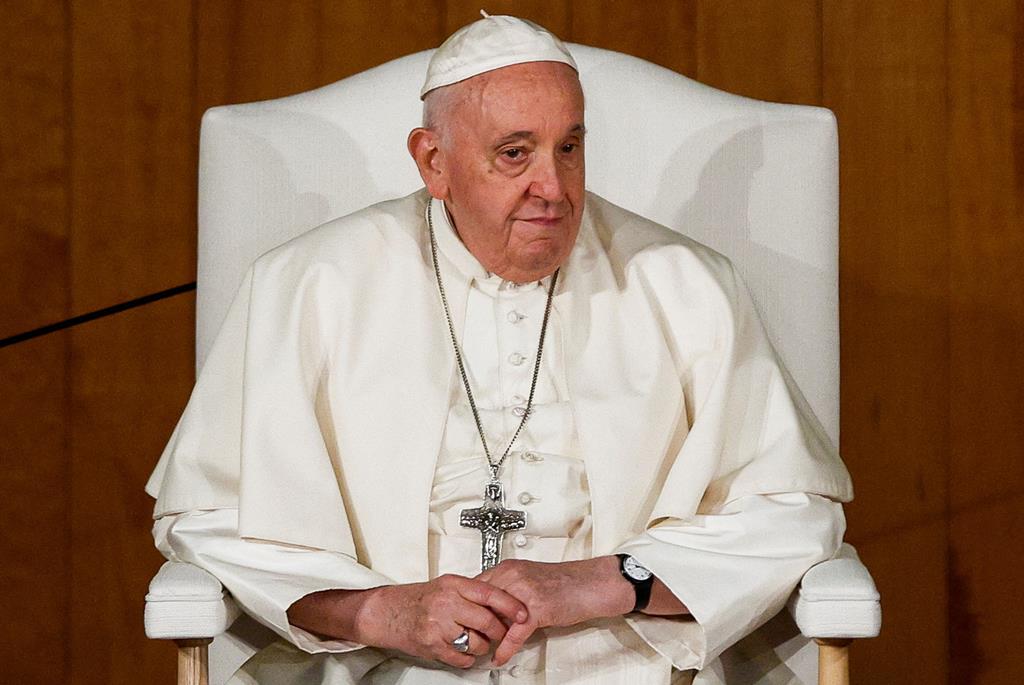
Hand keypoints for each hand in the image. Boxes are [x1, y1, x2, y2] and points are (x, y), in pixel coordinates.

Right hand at [287, 575, 528, 668]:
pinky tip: (463, 650)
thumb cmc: (417, 598)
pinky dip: (467, 658)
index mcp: (452, 584)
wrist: (386, 611)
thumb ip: (470, 592)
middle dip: (499, 631)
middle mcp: (446, 602)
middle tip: (500, 633)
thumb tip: (501, 600)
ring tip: (477, 641)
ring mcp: (438, 624)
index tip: (523, 613)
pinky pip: (461, 657)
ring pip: (476, 642)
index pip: (490, 593)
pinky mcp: (432, 644)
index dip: (510, 605)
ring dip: (482, 646)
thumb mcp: (445, 585)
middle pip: (487, 621)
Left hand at [476, 557, 633, 664]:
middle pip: (481, 602)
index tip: (463, 617)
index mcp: (509, 568)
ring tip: (480, 647)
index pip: (477, 586)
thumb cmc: (564, 582)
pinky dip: (505, 648)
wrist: (589, 584)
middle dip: (473, 621)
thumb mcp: (529, 577)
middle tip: (468, 636)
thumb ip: (508, 588)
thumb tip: (490, 604)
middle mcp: (513, 577)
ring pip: (495, 618)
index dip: (469, 605)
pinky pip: (514, 633)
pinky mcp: (537, 609)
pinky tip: (500, 656)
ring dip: (486, 636)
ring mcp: (524, 593)